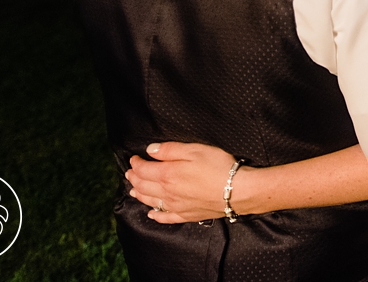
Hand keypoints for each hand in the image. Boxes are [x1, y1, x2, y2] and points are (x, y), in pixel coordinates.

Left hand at [125, 142, 243, 223]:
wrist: (236, 191)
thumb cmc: (218, 166)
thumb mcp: (196, 150)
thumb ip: (171, 150)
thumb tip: (151, 150)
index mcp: (167, 174)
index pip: (144, 169)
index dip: (136, 163)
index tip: (133, 159)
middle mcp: (167, 192)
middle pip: (144, 186)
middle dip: (134, 178)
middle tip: (130, 173)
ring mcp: (176, 206)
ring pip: (151, 201)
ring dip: (140, 195)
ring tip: (133, 190)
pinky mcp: (186, 215)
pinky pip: (165, 217)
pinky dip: (155, 215)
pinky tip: (151, 213)